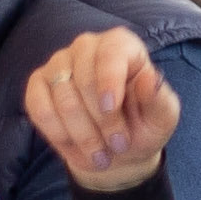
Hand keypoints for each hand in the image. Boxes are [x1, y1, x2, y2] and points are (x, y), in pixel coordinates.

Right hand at [21, 28, 181, 194]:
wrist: (114, 148)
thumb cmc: (142, 126)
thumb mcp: (162, 117)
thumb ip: (159, 98)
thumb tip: (149, 79)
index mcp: (122, 45)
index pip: (111, 53)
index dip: (108, 81)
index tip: (111, 109)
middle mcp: (87, 47)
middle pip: (84, 80)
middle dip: (101, 121)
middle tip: (118, 146)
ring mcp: (58, 64)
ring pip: (62, 98)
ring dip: (82, 134)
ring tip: (100, 155)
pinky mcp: (37, 85)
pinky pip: (39, 108)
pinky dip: (57, 133)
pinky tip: (75, 146)